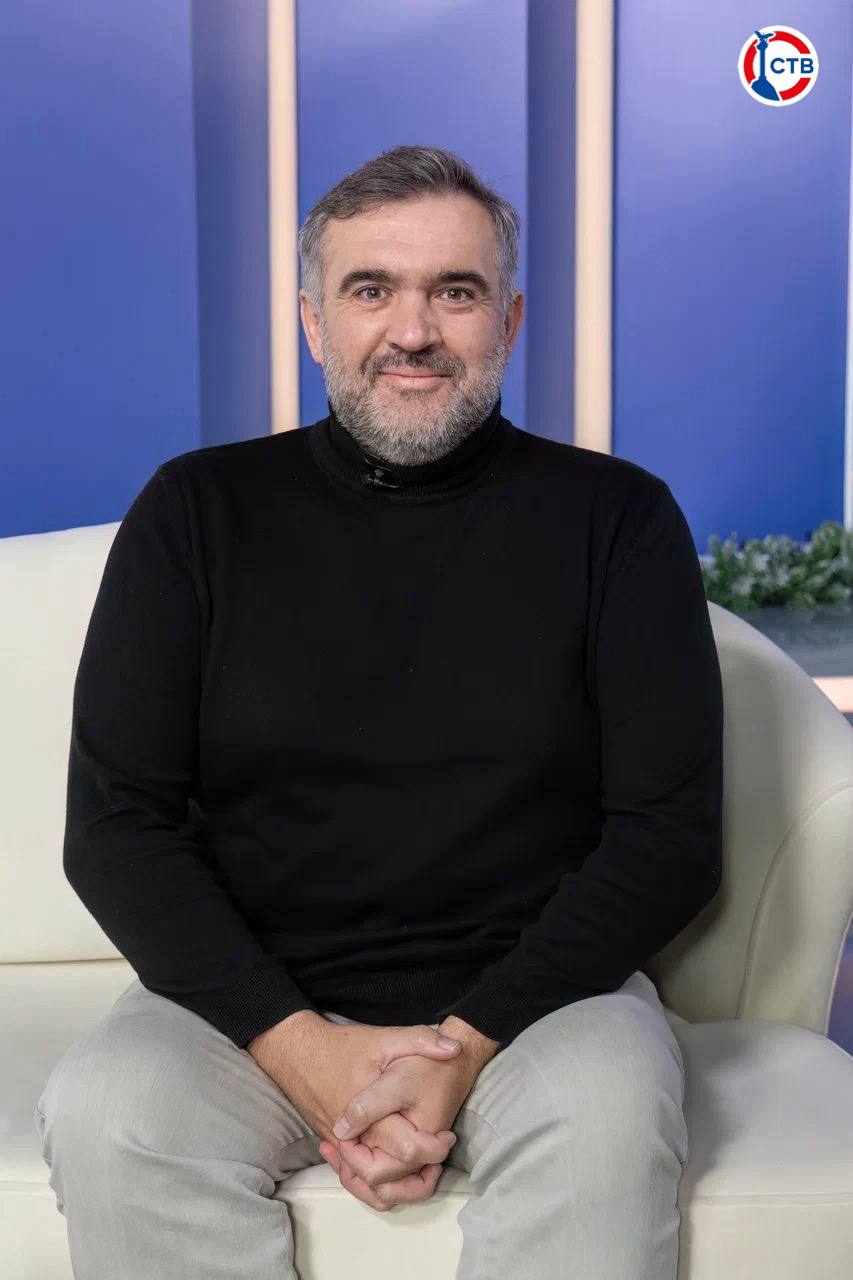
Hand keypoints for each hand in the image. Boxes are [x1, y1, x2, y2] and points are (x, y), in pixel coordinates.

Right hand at [248, 1014, 463, 1210]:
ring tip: (423, 1170)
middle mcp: (352, 1137)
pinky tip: (395, 1173)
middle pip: (390, 1174)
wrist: (298, 1052)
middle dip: (420, 1174)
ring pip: (370, 1186)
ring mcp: (340, 1145)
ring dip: (399, 1187)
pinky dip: (374, 1184)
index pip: (407, 1148)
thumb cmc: (344, 1046)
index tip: (448, 1135)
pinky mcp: (333, 1146)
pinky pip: (353, 1179)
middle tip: (439, 1155)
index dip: (435, 1148)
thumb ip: (421, 1040)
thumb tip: (454, 1048)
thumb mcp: (386, 1037)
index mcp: (369, 1113)